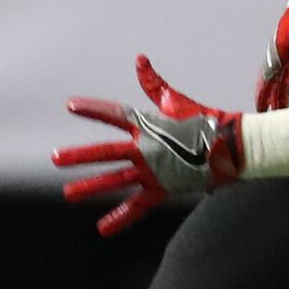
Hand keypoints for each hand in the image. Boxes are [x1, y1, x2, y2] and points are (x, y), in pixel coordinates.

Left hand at [54, 56, 238, 235]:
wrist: (232, 146)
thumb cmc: (205, 120)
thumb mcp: (175, 100)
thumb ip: (153, 83)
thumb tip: (139, 59)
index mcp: (148, 125)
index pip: (114, 114)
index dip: (92, 109)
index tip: (71, 106)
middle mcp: (146, 148)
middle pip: (106, 152)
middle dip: (79, 156)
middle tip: (56, 158)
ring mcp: (153, 170)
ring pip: (116, 180)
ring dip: (91, 186)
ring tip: (69, 194)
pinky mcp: (162, 189)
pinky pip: (138, 206)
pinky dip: (120, 218)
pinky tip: (102, 229)